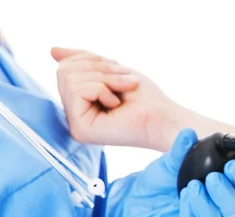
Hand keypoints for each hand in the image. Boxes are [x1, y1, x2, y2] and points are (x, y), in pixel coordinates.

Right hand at [51, 47, 174, 148]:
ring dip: (104, 78)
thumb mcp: (111, 70)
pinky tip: (117, 104)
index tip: (120, 70)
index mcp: (81, 105)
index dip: (92, 59)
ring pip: (69, 78)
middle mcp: (75, 117)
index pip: (66, 67)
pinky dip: (102, 89)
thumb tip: (52, 51)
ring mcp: (75, 125)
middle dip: (99, 68)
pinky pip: (76, 90)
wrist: (164, 118)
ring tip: (125, 90)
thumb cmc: (147, 98)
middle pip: (64, 70)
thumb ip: (83, 61)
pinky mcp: (80, 129)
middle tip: (126, 82)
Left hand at [105, 128, 234, 216]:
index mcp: (225, 189)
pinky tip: (183, 200)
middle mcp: (221, 210)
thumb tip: (188, 133)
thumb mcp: (169, 162)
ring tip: (191, 187)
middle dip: (226, 192)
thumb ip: (181, 149)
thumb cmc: (161, 181)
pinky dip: (192, 215)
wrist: (136, 201)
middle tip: (211, 178)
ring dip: (207, 204)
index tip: (231, 166)